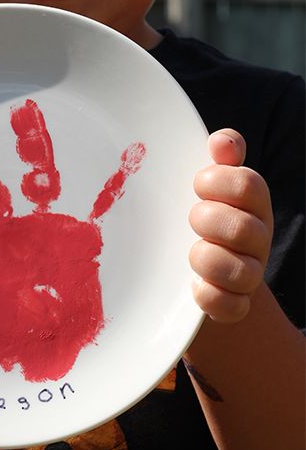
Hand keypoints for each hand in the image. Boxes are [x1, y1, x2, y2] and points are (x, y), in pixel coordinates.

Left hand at [0, 99, 144, 382]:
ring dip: (31, 144)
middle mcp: (10, 232)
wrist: (66, 352)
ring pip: (34, 175)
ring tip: (26, 108)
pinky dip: (112, 180)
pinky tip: (124, 152)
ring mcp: (45, 226)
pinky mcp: (81, 235)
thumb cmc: (19, 346)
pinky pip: (98, 202)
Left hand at [189, 130, 272, 323]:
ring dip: (206, 260)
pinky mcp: (237, 305)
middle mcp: (258, 237)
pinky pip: (231, 307)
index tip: (196, 185)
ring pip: (240, 272)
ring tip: (191, 253)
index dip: (217, 182)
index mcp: (253, 202)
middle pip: (243, 229)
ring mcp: (250, 273)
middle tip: (191, 220)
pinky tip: (194, 286)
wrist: (199, 269)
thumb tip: (222, 141)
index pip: (249, 185)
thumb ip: (221, 158)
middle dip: (206, 221)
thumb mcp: (210, 184)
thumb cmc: (205, 213)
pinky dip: (209, 297)